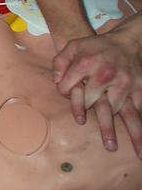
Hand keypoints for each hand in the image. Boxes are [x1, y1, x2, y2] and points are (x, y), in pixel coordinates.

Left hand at [53, 12, 141, 156]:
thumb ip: (59, 62)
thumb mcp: (72, 46)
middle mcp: (104, 74)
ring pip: (118, 110)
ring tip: (113, 148)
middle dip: (95, 122)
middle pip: (94, 103)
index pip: (69, 88)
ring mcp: (123, 83)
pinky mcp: (137, 88)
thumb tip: (56, 81)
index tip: (67, 93)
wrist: (126, 42)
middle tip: (103, 144)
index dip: (64, 93)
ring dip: (117, 130)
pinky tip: (139, 142)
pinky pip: (138, 108)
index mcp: (85, 63)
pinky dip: (138, 125)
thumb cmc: (94, 46)